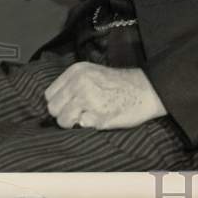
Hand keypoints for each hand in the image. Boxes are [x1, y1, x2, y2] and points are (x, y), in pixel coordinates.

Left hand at [44, 62, 165, 129]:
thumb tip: (55, 104)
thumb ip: (73, 85)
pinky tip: (101, 117)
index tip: (72, 104)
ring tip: (91, 115)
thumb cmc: (120, 84)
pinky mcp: (97, 114)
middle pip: (53, 108)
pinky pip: (81, 126)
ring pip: (63, 120)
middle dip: (64, 114)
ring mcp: (88, 98)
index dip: (59, 103)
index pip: (49, 95)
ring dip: (75, 122)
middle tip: (81, 112)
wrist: (148, 89)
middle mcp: (80, 82)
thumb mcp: (93, 74)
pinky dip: (89, 125)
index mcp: (77, 71)